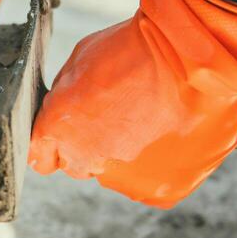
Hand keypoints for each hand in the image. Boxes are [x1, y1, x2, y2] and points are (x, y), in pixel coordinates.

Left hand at [29, 0, 236, 207]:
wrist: (194, 55)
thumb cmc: (138, 47)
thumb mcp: (82, 59)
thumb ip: (66, 95)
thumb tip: (65, 109)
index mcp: (57, 129)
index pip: (41, 156)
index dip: (58, 142)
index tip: (74, 133)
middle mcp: (86, 162)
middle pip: (81, 166)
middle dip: (95, 146)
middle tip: (124, 116)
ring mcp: (125, 180)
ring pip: (120, 175)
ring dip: (132, 156)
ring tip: (155, 119)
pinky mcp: (162, 190)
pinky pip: (154, 182)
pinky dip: (164, 163)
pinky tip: (172, 132)